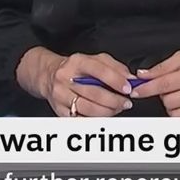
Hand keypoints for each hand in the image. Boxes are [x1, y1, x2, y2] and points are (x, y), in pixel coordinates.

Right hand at [18, 47, 134, 117]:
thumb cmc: (75, 68)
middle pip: (94, 93)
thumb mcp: (95, 60)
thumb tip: (130, 78)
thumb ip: (115, 67)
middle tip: (125, 103)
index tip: (128, 88)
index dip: (115, 80)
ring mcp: (61, 95)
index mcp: (77, 62)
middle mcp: (66, 78)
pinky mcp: (59, 109)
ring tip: (116, 109)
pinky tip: (103, 115)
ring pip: (87, 108)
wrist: (49, 75)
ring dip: (107, 111)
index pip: (98, 70)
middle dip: (114, 100)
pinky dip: (95, 119)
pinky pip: (80, 119)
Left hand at [131, 43, 179, 116]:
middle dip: (163, 95)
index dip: (147, 89)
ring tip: (178, 94)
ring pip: (176, 114)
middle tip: (168, 87)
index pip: (164, 85)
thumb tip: (143, 75)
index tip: (137, 91)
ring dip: (172, 105)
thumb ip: (163, 67)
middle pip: (168, 102)